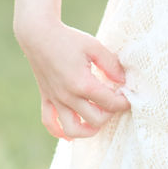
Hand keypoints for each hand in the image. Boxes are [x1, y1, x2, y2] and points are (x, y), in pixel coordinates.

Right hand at [14, 19, 131, 139]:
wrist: (38, 35)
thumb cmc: (68, 39)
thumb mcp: (94, 47)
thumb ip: (111, 65)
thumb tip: (123, 81)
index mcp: (82, 83)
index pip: (109, 103)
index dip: (123, 102)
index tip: (128, 95)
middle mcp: (68, 96)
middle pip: (95, 119)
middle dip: (110, 113)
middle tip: (114, 102)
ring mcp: (55, 99)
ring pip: (72, 129)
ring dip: (88, 130)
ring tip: (97, 120)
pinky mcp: (46, 98)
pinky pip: (50, 123)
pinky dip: (60, 132)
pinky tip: (71, 133)